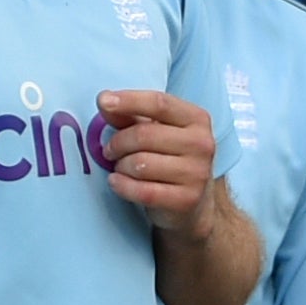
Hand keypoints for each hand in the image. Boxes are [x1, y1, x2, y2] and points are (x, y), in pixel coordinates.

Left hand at [94, 89, 219, 230]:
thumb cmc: (169, 159)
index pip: (159, 103)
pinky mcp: (186, 200)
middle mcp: (202, 144)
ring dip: (120, 166)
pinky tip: (117, 182)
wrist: (192, 204)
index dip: (128, 101)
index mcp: (197, 119)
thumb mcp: (154, 131)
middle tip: (109, 150)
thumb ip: (130, 115)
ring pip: (140, 164)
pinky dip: (122, 186)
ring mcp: (197, 173)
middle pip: (144, 135)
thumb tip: (104, 100)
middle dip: (118, 143)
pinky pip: (143, 191)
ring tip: (121, 168)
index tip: (103, 101)